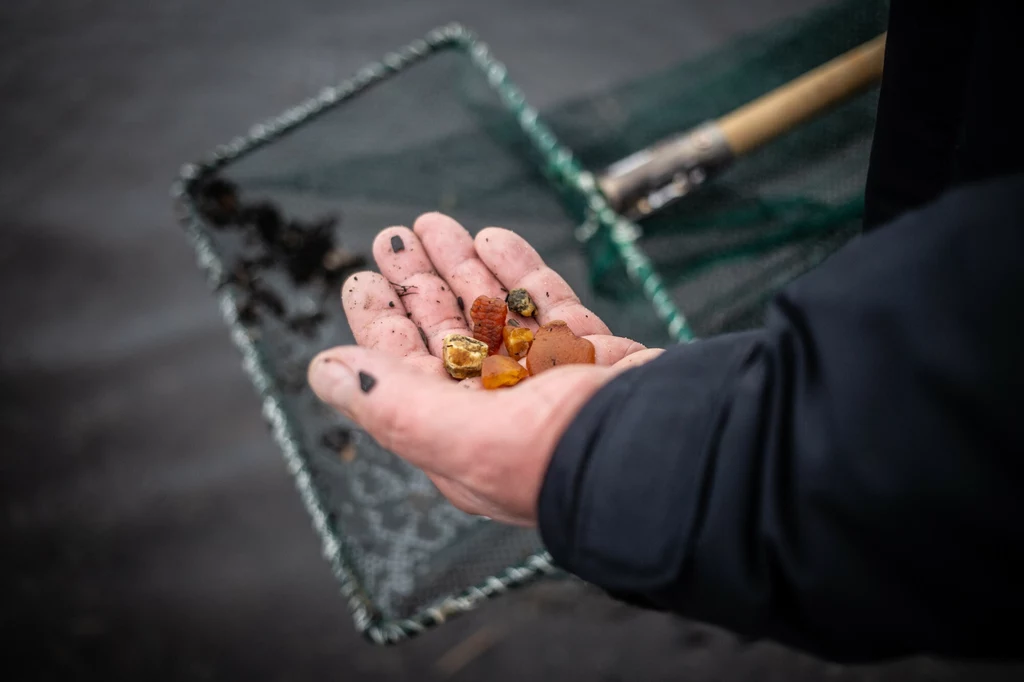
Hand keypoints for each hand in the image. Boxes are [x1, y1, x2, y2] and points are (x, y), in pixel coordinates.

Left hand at [308, 213, 661, 525]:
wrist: (671, 453)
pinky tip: (491, 237)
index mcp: (459, 434)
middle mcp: (500, 407)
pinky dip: (519, 269)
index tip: (361, 278)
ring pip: (495, 311)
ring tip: (434, 221)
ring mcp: (548, 377)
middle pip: (448, 332)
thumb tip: (324, 371)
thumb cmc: (557, 458)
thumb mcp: (458, 438)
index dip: (380, 323)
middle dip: (419, 282)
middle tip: (394, 235)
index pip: (405, 370)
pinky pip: (547, 303)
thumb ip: (390, 401)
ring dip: (462, 265)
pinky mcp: (591, 353)